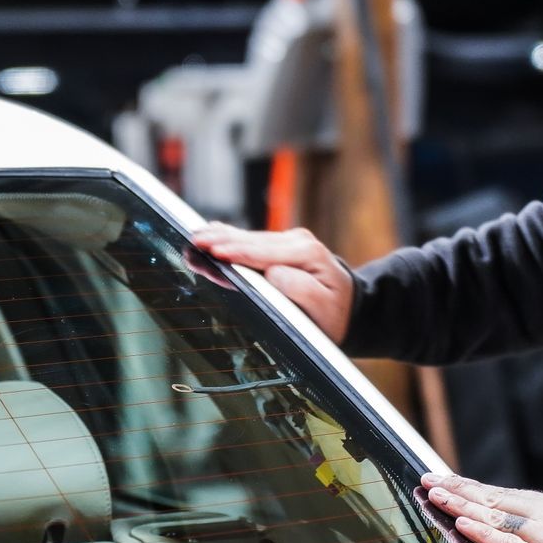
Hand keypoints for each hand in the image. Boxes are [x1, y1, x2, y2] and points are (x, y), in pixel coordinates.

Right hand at [191, 223, 353, 343]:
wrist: (347, 304)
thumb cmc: (335, 312)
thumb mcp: (325, 308)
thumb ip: (302, 290)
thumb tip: (274, 273)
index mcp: (307, 255)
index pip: (264, 253)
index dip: (238, 253)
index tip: (216, 252)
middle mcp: (297, 242)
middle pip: (251, 240)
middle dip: (221, 241)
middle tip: (195, 240)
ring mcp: (288, 241)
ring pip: (248, 238)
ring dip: (220, 237)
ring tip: (196, 235)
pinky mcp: (279, 245)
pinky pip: (250, 240)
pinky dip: (229, 238)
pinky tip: (212, 231)